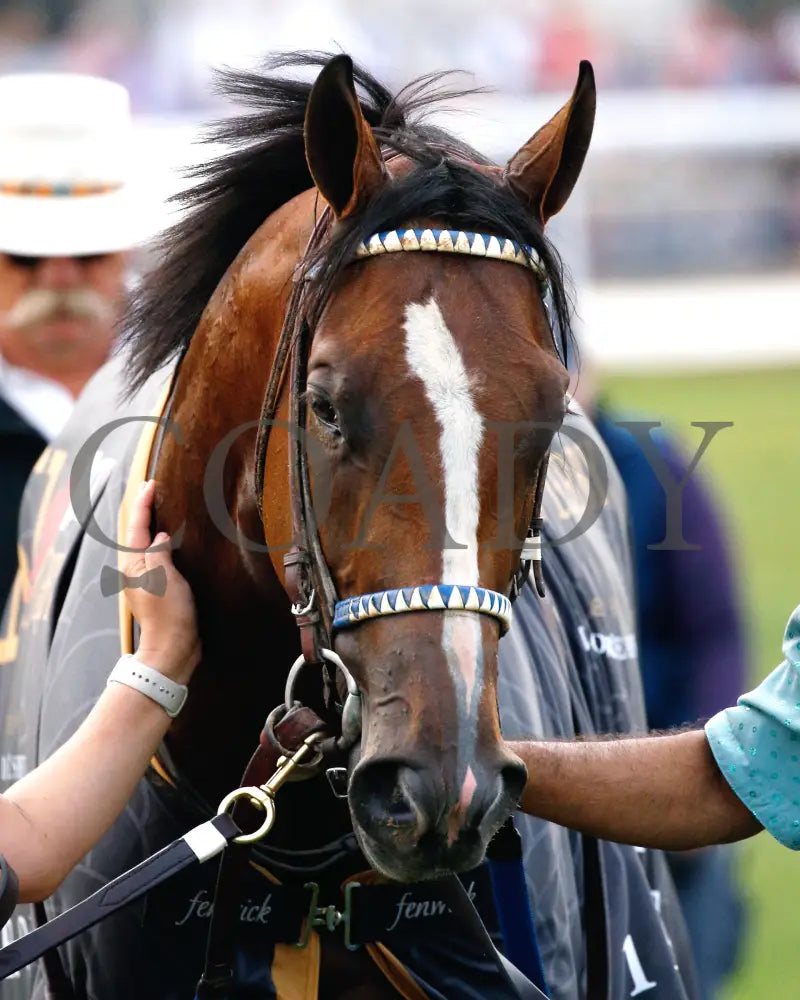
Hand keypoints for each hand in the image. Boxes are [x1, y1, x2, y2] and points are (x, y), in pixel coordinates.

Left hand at [122, 480, 199, 684]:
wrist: (172, 647)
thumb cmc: (169, 612)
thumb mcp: (163, 576)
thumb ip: (158, 551)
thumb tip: (159, 536)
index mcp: (133, 564)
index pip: (137, 526)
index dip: (144, 503)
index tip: (151, 483)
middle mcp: (135, 570)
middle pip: (136, 534)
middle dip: (143, 511)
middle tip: (150, 489)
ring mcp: (145, 581)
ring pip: (144, 546)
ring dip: (150, 526)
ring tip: (158, 509)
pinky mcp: (157, 590)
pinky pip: (155, 558)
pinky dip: (159, 544)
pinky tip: (168, 542)